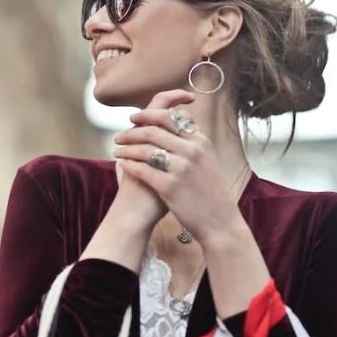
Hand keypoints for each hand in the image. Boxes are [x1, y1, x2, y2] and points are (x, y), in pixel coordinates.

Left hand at [112, 90, 241, 244]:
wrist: (220, 222)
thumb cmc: (211, 193)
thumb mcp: (208, 160)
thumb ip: (192, 143)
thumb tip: (176, 126)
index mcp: (201, 141)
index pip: (170, 116)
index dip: (148, 114)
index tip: (135, 117)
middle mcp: (192, 150)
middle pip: (153, 129)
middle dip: (131, 131)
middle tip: (119, 135)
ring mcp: (181, 168)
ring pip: (145, 148)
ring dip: (126, 148)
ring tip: (117, 151)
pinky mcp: (170, 186)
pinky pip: (142, 169)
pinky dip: (129, 165)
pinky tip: (123, 165)